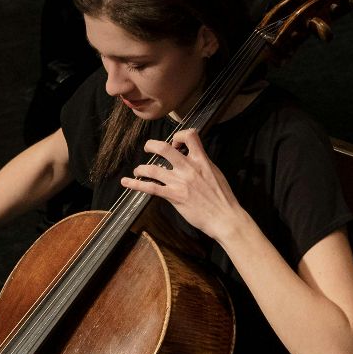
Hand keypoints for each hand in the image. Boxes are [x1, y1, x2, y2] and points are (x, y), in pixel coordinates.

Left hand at [119, 128, 246, 243]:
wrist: (225, 218)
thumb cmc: (223, 198)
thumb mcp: (215, 173)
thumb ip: (202, 164)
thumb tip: (192, 158)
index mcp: (202, 160)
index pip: (190, 135)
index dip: (179, 136)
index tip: (175, 144)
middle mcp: (189, 168)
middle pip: (163, 148)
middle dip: (151, 145)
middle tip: (148, 149)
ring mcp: (180, 182)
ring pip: (152, 169)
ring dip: (141, 169)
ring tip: (138, 171)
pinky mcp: (174, 196)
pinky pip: (150, 188)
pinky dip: (135, 184)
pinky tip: (127, 182)